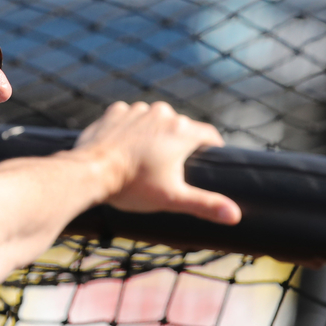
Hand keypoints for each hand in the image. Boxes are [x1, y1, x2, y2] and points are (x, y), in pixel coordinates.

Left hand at [74, 101, 241, 225]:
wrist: (91, 173)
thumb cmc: (134, 186)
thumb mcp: (173, 199)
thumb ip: (205, 204)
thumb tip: (235, 215)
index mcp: (182, 131)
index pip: (209, 135)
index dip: (211, 148)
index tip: (209, 159)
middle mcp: (163, 113)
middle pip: (180, 127)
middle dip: (178, 144)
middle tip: (170, 168)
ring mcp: (138, 110)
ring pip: (155, 121)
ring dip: (154, 135)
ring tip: (145, 159)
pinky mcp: (117, 111)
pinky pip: (131, 118)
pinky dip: (131, 130)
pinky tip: (125, 148)